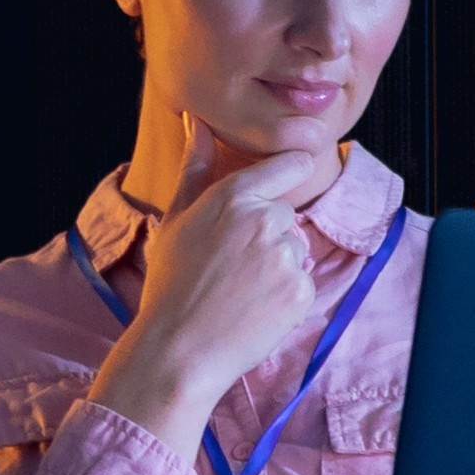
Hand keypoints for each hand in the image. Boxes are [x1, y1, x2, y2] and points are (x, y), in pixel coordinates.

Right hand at [83, 150, 347, 448]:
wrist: (180, 352)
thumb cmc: (171, 286)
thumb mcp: (175, 221)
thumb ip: (196, 168)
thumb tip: (201, 123)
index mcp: (233, 197)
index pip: (291, 164)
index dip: (292, 170)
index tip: (290, 176)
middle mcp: (265, 220)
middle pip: (285, 214)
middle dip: (267, 234)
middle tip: (231, 266)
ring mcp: (286, 257)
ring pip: (295, 250)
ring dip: (277, 267)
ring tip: (240, 291)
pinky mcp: (302, 291)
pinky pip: (303, 283)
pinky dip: (286, 297)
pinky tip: (254, 309)